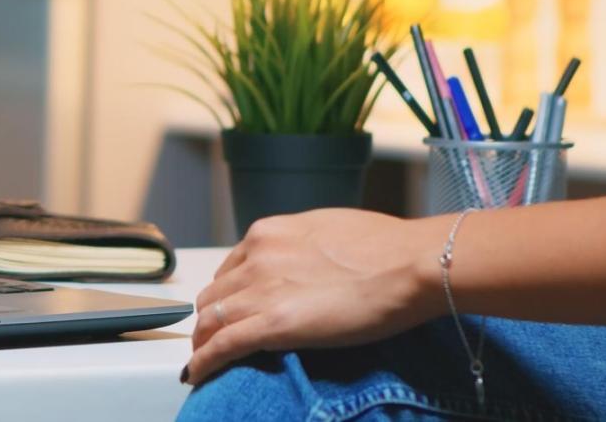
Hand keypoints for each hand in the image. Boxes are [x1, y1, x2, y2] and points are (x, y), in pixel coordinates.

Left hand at [185, 209, 446, 383]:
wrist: (409, 263)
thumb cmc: (386, 246)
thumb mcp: (326, 231)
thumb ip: (300, 248)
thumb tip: (299, 265)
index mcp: (268, 233)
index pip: (230, 269)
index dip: (225, 294)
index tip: (227, 308)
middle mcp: (256, 257)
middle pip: (214, 295)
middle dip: (210, 318)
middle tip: (212, 339)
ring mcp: (261, 290)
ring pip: (211, 320)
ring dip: (203, 341)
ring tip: (203, 359)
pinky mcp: (273, 324)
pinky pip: (223, 345)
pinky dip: (204, 361)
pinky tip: (196, 374)